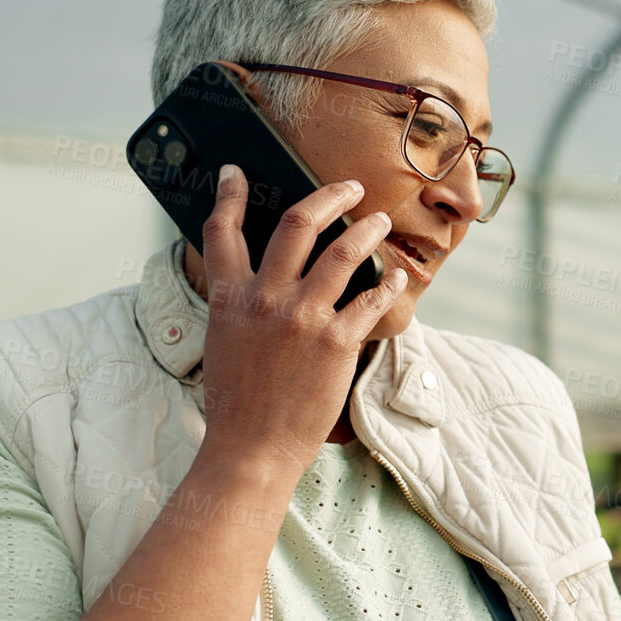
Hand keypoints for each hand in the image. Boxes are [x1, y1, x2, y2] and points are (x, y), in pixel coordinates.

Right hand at [195, 164, 405, 473]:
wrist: (251, 449)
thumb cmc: (238, 402)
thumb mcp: (225, 341)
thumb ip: (241, 305)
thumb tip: (261, 279)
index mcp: (229, 298)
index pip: (222, 232)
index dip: (228, 195)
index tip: (235, 172)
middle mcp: (265, 298)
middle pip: (298, 222)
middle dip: (329, 195)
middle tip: (349, 187)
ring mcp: (303, 318)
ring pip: (344, 250)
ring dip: (368, 230)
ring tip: (380, 222)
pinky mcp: (336, 342)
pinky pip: (372, 298)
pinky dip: (390, 283)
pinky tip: (398, 275)